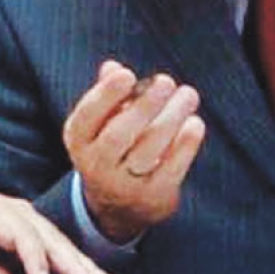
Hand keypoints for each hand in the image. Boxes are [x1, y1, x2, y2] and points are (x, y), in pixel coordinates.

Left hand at [0, 191, 122, 273]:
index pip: (22, 235)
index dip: (35, 259)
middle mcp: (21, 213)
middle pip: (53, 239)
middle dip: (78, 264)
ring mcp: (31, 221)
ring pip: (62, 244)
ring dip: (85, 266)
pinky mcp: (36, 233)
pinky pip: (58, 250)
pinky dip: (76, 265)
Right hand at [64, 61, 205, 242]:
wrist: (120, 205)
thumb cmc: (115, 144)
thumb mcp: (103, 120)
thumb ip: (108, 92)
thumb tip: (112, 67)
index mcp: (79, 140)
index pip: (86, 117)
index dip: (105, 95)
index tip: (128, 74)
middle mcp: (96, 165)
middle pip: (118, 136)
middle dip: (144, 106)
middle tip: (166, 81)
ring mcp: (123, 186)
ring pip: (147, 152)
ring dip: (171, 119)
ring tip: (188, 94)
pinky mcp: (152, 197)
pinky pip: (170, 170)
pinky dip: (184, 146)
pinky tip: (195, 123)